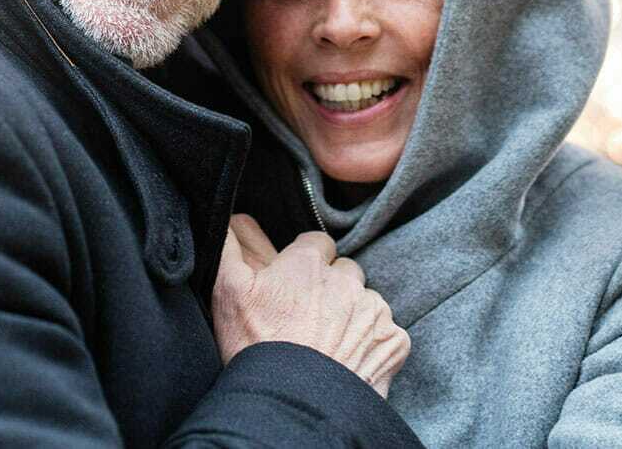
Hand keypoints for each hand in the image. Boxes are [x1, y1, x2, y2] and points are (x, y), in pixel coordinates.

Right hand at [211, 214, 410, 395]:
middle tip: (309, 317)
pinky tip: (349, 360)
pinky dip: (373, 345)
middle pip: (345, 271)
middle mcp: (347, 280)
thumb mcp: (228, 290)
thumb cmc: (256, 346)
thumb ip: (230, 246)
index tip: (294, 285)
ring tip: (328, 343)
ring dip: (353, 316)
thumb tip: (229, 218)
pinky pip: (387, 334)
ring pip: (367, 302)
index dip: (305, 263)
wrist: (292, 403)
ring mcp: (374, 311)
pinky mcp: (393, 342)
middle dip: (332, 288)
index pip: (317, 243)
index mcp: (309, 263)